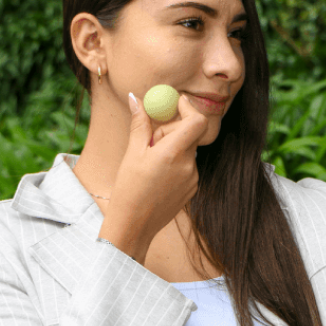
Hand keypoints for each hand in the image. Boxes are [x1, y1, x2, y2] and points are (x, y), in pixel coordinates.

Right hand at [104, 93, 208, 246]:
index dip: (188, 108)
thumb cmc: (129, 189)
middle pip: (190, 134)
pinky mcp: (193, 188)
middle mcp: (188, 165)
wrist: (134, 225)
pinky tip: (158, 176)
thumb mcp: (132, 153)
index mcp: (173, 153)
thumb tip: (136, 99)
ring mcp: (193, 178)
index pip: (197, 121)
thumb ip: (140, 124)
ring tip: (151, 163)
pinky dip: (176, 163)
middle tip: (152, 138)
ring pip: (188, 150)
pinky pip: (188, 166)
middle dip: (173, 129)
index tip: (176, 103)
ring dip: (173, 147)